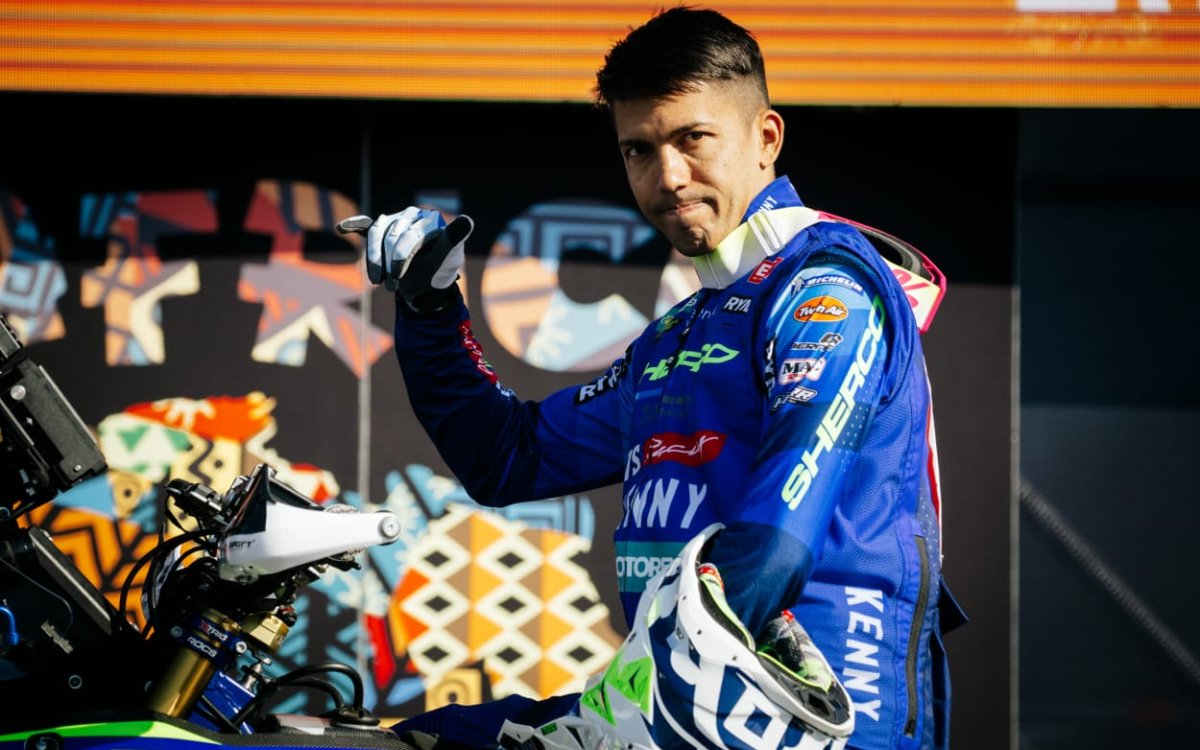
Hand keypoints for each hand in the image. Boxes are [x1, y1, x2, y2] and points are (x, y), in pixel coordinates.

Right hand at [336, 208, 473, 310]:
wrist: (427, 287)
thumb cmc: (439, 271)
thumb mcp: (449, 257)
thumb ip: (455, 238)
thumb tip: (468, 220)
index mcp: (428, 221)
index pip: (410, 235)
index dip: (401, 257)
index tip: (397, 277)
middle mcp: (411, 217)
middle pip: (390, 236)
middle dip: (388, 263)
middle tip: (391, 287)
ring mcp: (395, 223)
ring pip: (376, 235)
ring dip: (374, 259)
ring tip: (378, 282)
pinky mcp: (382, 232)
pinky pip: (366, 226)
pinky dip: (354, 225)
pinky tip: (342, 228)